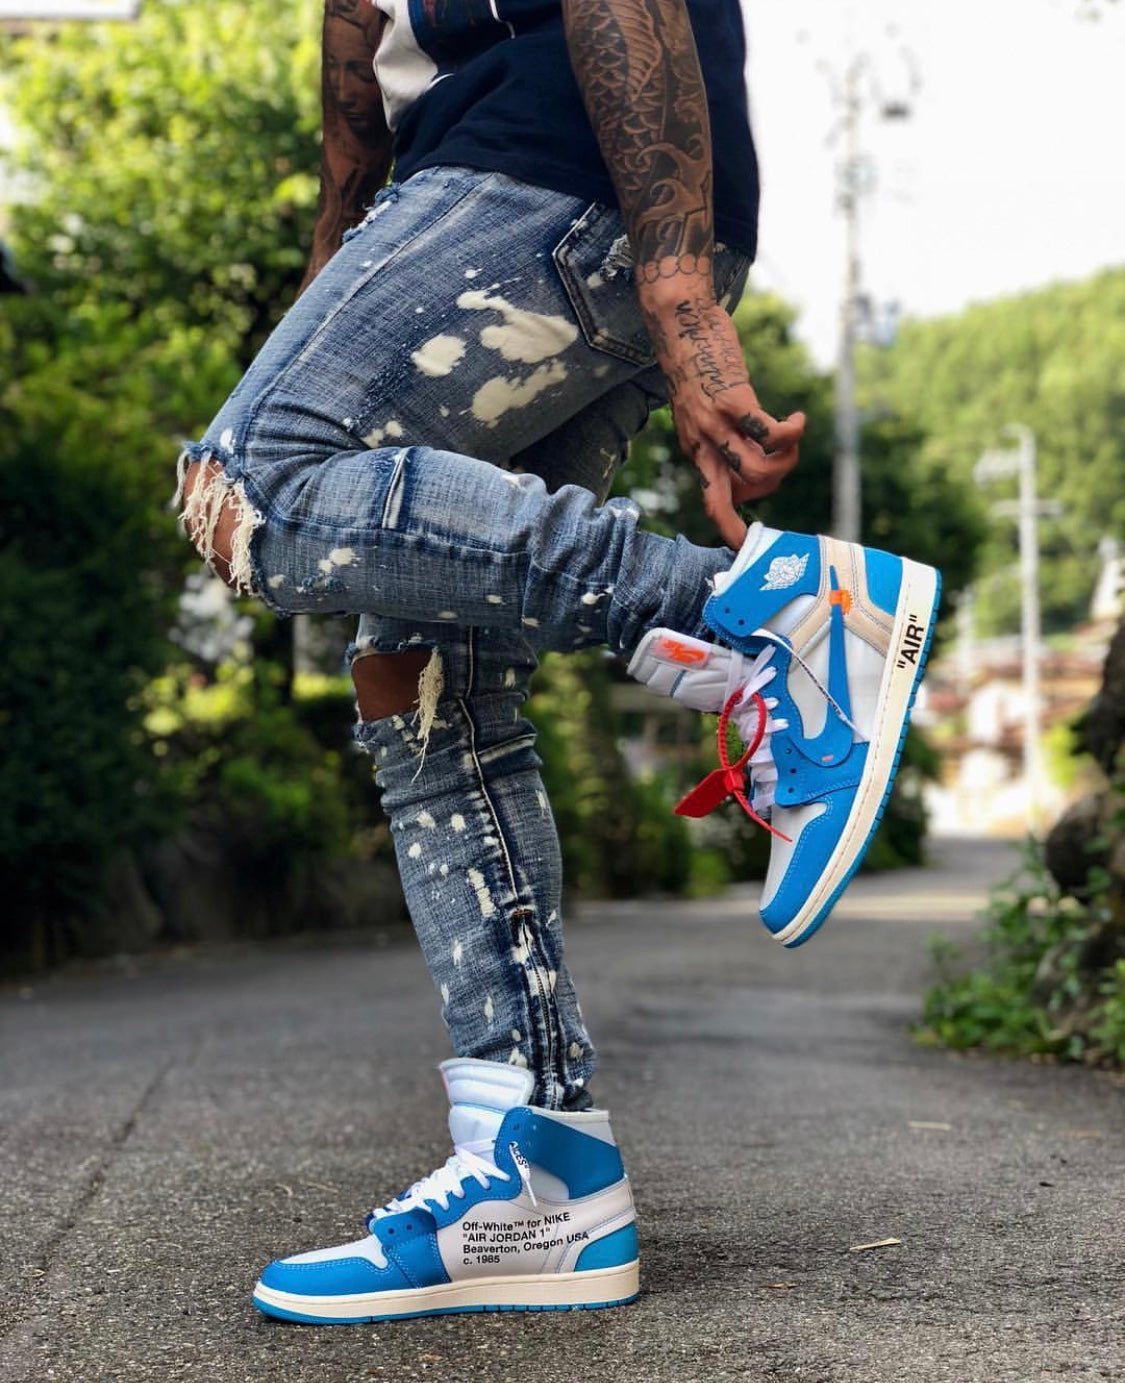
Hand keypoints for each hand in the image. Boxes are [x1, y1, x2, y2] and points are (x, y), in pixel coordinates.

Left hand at [644, 289, 804, 548]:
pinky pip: (770, 433)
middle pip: (734, 497)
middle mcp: (702, 444)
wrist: (680, 324)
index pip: (714, 504)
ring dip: (784, 464)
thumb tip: (755, 457)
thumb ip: (726, 436)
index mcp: (696, 450)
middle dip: (769, 488)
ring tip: (792, 440)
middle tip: (784, 457)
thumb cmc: (697, 365)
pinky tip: (798, 419)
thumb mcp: (704, 411)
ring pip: (754, 470)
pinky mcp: (731, 401)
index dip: (734, 521)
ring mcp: (715, 424)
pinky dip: (792, 433)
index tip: (754, 519)